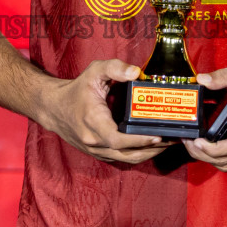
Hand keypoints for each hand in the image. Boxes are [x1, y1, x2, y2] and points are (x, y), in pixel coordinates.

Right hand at [34, 60, 172, 164]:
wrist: (53, 108)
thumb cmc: (76, 90)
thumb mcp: (94, 71)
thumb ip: (115, 68)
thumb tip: (136, 72)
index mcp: (93, 122)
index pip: (118, 139)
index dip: (139, 141)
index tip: (158, 136)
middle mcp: (94, 141)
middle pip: (127, 154)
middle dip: (152, 149)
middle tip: (172, 140)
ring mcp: (95, 150)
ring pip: (125, 159)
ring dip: (148, 154)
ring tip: (167, 144)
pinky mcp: (98, 153)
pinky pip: (120, 158)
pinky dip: (137, 154)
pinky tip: (151, 146)